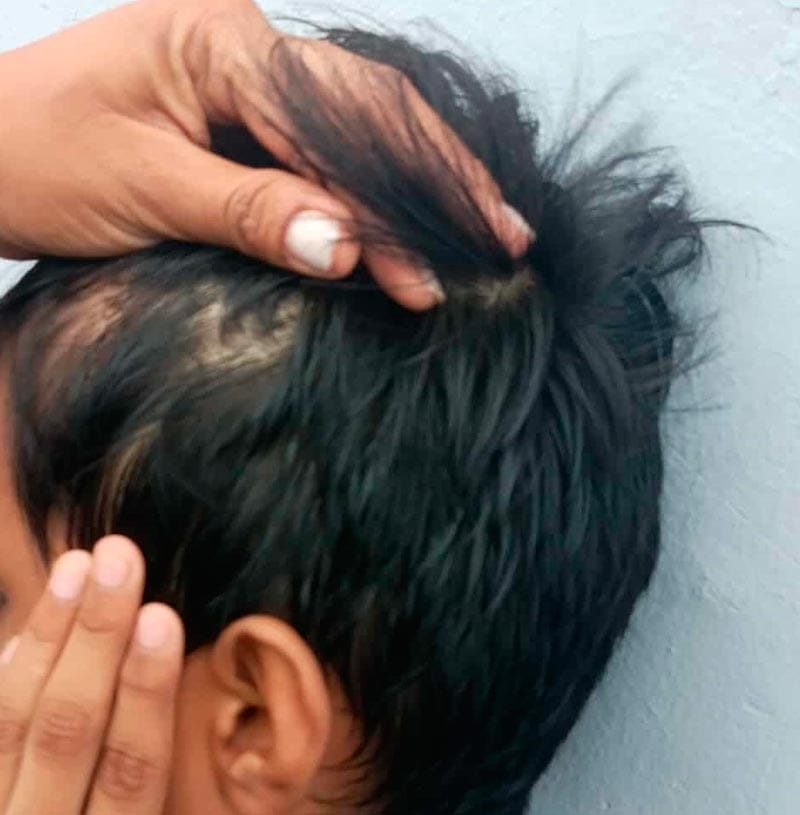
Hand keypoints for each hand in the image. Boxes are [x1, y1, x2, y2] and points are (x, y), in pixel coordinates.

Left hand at [0, 0, 531, 309]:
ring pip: (360, 127)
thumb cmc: (34, 159)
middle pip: (373, 110)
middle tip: (505, 239)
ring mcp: (250, 78)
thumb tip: (347, 248)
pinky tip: (413, 220)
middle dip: (440, 180)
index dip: (396, 204)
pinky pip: (326, 149)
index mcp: (220, 43)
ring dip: (420, 185)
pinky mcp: (245, 116)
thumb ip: (251, 213)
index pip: (340, 124)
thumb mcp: (143, 188)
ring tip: (482, 232)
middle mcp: (248, 46)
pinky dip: (373, 191)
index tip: (435, 273)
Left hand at [0, 537, 183, 813]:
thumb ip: (136, 786)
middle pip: (62, 731)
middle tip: (119, 555)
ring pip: (6, 724)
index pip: (129, 769)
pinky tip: (21, 632)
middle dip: (95, 636)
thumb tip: (151, 675)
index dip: (146, 690)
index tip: (163, 614)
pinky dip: (1, 674)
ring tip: (76, 565)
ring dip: (45, 637)